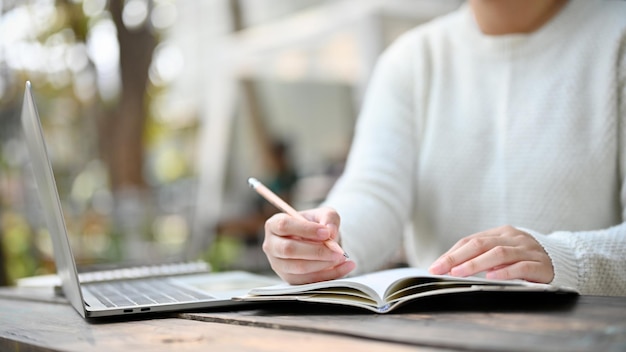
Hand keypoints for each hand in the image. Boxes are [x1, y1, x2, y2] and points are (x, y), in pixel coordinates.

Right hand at [262, 207, 355, 283]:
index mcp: (274, 224)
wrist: (316, 241)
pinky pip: (308, 281)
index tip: (326, 233)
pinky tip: (345, 267)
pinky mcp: (289, 278)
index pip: (284, 226)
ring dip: (322, 264)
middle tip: (337, 251)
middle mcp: (271, 245)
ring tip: (341, 257)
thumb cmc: (316, 225)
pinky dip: (329, 275)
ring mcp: (278, 264)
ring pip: (298, 268)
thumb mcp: (324, 214)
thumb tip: (331, 232)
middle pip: (288, 250)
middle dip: (316, 251)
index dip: (305, 230)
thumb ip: (328, 218)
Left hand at [428, 225, 553, 282]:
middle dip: (457, 258)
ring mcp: (528, 250)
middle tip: (440, 269)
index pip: (470, 240)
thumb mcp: (503, 253)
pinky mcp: (541, 265)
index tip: (435, 266)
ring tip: (459, 273)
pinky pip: (521, 267)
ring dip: (476, 264)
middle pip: (480, 244)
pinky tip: (492, 277)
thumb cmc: (525, 258)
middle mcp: (513, 238)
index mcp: (501, 233)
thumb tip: (453, 267)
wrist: (564, 259)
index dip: (451, 253)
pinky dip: (505, 272)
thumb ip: (483, 256)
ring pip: (498, 254)